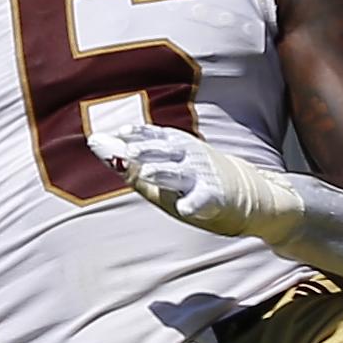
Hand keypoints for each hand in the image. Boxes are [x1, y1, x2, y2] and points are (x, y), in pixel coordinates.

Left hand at [86, 123, 302, 241]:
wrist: (248, 195)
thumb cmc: (194, 181)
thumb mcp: (162, 169)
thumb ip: (129, 161)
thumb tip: (94, 142)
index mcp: (175, 145)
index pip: (153, 136)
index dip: (135, 135)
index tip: (117, 134)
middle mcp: (188, 156)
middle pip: (165, 151)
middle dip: (146, 150)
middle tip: (127, 152)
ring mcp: (202, 176)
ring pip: (179, 173)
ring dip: (163, 172)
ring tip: (147, 172)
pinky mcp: (215, 198)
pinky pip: (202, 200)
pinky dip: (193, 204)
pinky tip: (184, 208)